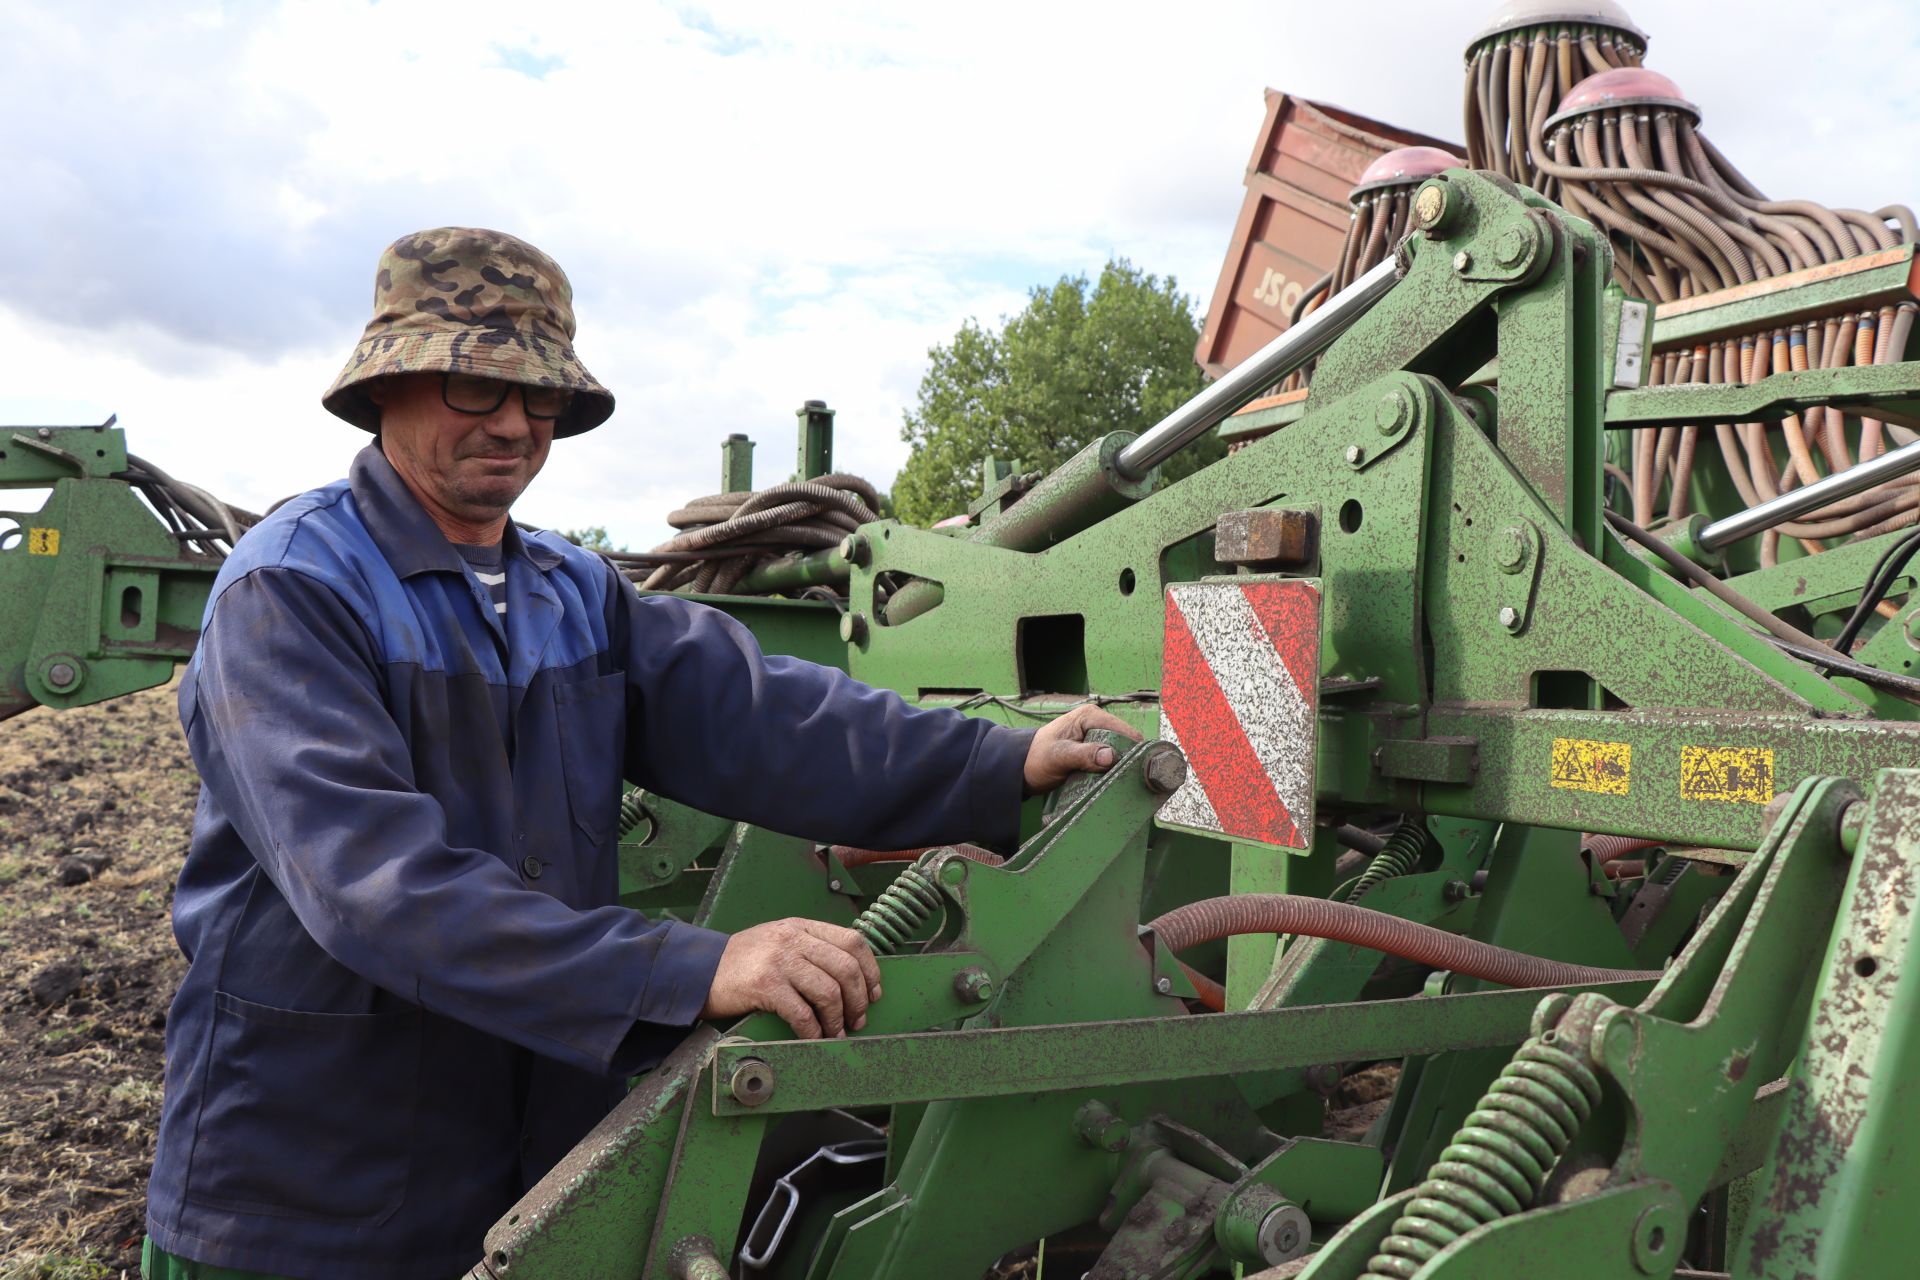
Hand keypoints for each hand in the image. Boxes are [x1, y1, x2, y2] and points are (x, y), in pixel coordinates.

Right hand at [700, 918, 882, 1038]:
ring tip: (835, 1033)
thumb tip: (849, 979)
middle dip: (859, 1000)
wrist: (697, 970)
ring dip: (837, 1019)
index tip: (874, 993)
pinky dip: (813, 1030)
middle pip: (846, 968)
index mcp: (800, 927)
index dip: (870, 970)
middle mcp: (792, 939)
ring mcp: (778, 960)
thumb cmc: (740, 963)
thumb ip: (809, 950)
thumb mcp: (777, 942)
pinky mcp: (764, 985)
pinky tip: (813, 1038)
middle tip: (857, 1020)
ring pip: (828, 991)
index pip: (853, 941)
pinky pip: (802, 1012)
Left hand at [1021, 704, 1143, 793]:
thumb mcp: (1059, 756)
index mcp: (1090, 716)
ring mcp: (1096, 739)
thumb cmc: (1036, 758)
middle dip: (1127, 762)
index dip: (1133, 751)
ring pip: (1120, 755)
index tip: (1137, 772)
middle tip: (1129, 783)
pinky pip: (1111, 763)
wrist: (1021, 768)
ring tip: (1122, 786)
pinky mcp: (1093, 753)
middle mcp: (1097, 724)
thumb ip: (1084, 755)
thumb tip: (1110, 756)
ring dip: (1120, 770)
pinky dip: (1112, 773)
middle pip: (1126, 744)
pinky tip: (1113, 785)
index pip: (1124, 731)